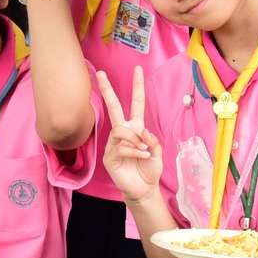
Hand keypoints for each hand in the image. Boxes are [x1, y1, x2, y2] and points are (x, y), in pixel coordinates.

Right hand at [96, 69, 160, 204]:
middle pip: (113, 107)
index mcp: (136, 128)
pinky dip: (135, 152)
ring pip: (121, 130)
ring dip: (135, 140)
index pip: (136, 103)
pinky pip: (121, 147)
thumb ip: (152, 140)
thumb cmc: (149, 169)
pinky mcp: (110, 156)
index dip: (137, 86)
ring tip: (144, 151)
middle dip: (107, 89)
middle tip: (100, 73)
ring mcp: (114, 144)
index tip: (137, 69)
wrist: (143, 188)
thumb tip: (141, 131)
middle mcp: (123, 132)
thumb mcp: (158, 153)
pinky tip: (142, 157)